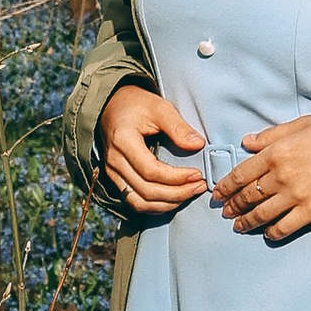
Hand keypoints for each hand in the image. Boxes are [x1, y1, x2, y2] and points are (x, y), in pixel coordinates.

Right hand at [97, 80, 206, 213]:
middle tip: (199, 186)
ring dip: (167, 203)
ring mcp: (112, 173)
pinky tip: (173, 199)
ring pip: (139, 202)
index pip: (151, 170)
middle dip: (177, 193)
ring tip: (189, 194)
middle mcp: (114, 161)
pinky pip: (134, 201)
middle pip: (146, 191)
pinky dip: (155, 205)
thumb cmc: (136, 105)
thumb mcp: (159, 107)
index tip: (197, 174)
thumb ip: (178, 127)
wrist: (112, 106)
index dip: (176, 177)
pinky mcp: (116, 180)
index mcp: (123, 141)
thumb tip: (198, 145)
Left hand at [214, 113, 310, 244]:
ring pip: (262, 214)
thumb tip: (246, 142)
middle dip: (233, 205)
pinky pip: (285, 227)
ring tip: (238, 225)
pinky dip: (272, 232)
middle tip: (225, 212)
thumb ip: (271, 135)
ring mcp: (296, 196)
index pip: (241, 174)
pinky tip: (267, 233)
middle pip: (248, 196)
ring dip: (246, 222)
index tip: (217, 194)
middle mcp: (282, 176)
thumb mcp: (300, 124)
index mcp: (276, 153)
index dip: (225, 187)